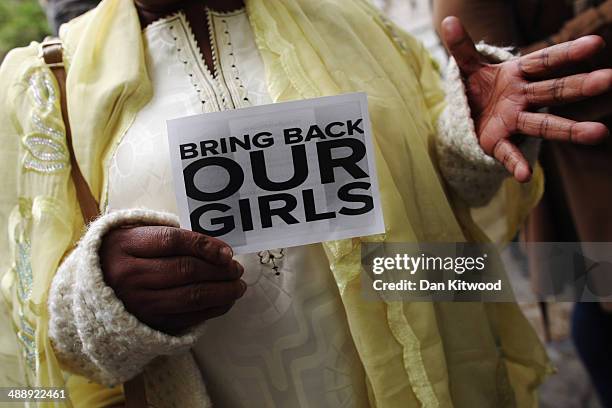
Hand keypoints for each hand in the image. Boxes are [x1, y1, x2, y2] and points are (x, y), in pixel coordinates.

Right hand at [100, 225, 245, 333]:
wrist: (89, 290)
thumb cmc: (122, 256)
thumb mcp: (134, 235)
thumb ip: (168, 235)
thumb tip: (214, 246)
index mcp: (126, 246)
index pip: (172, 241)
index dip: (205, 245)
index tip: (227, 251)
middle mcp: (130, 275)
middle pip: (185, 270)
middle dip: (219, 270)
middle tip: (236, 268)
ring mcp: (139, 302)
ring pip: (191, 297)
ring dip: (222, 291)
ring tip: (237, 285)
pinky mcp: (148, 322)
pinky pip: (189, 317)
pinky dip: (213, 309)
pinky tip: (225, 300)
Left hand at [440, 16, 611, 181]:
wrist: (468, 115)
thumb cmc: (477, 87)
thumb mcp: (468, 66)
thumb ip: (462, 46)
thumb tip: (449, 20)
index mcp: (518, 75)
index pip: (545, 62)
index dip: (567, 53)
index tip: (594, 44)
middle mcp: (523, 98)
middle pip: (554, 91)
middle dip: (579, 86)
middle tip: (608, 80)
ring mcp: (513, 121)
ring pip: (544, 124)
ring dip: (569, 129)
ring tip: (599, 134)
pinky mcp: (497, 142)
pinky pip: (509, 153)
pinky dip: (516, 164)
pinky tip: (524, 176)